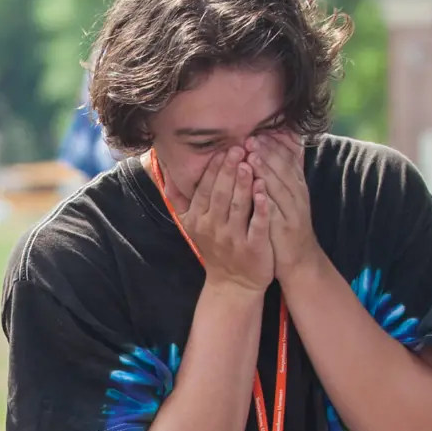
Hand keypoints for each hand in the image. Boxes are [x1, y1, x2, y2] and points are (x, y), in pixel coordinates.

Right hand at [182, 148, 271, 293]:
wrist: (234, 283)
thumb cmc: (216, 247)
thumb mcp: (191, 225)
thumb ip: (179, 199)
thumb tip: (166, 172)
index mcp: (198, 219)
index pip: (204, 189)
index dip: (213, 169)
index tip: (221, 148)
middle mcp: (213, 228)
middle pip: (220, 194)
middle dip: (228, 170)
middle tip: (237, 147)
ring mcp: (233, 239)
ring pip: (237, 206)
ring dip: (243, 183)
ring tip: (249, 162)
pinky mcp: (253, 248)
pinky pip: (256, 224)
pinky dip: (260, 207)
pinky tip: (264, 190)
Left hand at [247, 131, 317, 282]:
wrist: (299, 261)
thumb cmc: (286, 226)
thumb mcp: (286, 198)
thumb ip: (281, 176)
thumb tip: (276, 151)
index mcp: (296, 186)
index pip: (287, 159)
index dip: (274, 145)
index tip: (258, 131)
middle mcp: (297, 195)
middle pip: (284, 169)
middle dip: (267, 152)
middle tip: (251, 138)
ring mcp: (292, 212)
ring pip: (280, 187)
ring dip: (266, 170)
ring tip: (251, 156)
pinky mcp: (285, 228)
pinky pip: (276, 210)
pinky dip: (266, 198)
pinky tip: (256, 188)